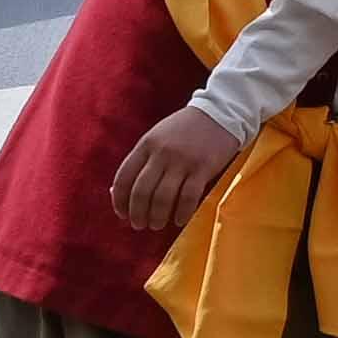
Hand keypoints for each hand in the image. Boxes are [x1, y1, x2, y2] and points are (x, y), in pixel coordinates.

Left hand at [108, 104, 250, 235]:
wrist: (220, 113)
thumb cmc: (184, 129)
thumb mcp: (156, 137)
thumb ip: (140, 161)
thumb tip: (117, 191)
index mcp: (146, 144)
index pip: (123, 178)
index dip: (119, 201)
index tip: (122, 214)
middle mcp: (161, 153)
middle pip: (141, 192)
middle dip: (137, 214)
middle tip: (139, 225)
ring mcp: (182, 161)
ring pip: (163, 198)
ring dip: (157, 217)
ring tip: (157, 224)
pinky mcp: (203, 168)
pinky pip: (188, 197)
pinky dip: (182, 213)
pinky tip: (179, 220)